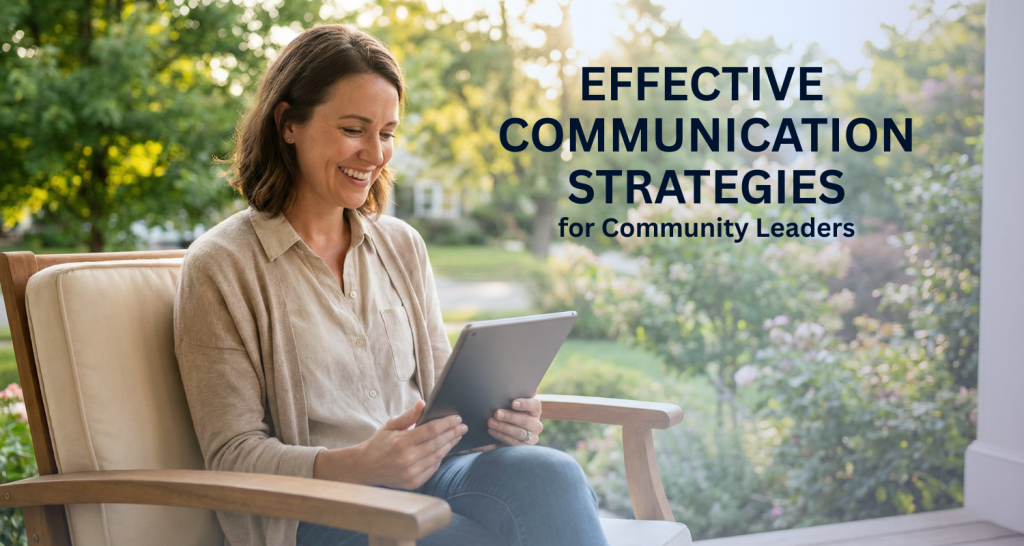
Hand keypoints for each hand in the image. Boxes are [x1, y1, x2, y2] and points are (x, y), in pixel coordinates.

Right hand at [314, 400, 467, 489]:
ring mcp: (411, 473)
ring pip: (438, 456)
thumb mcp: (390, 426)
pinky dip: (440, 458)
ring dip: (450, 445)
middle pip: (438, 443)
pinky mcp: (413, 483)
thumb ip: (409, 416)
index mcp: (402, 442)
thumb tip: (423, 403)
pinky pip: (433, 468)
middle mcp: (408, 459)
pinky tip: (445, 449)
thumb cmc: (379, 444)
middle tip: (463, 426)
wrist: (365, 468)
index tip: (457, 418)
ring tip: (457, 436)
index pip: (431, 430)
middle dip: (453, 433)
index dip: (447, 423)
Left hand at [488, 396, 542, 445]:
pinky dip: (500, 436)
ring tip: (490, 422)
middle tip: (496, 413)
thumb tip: (532, 387)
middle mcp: (536, 425)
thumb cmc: (511, 412)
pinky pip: (513, 443)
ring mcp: (531, 438)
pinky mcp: (523, 448)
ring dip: (503, 427)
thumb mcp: (514, 404)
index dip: (525, 404)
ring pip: (518, 432)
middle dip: (509, 416)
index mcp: (535, 411)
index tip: (513, 403)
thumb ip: (520, 395)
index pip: (535, 405)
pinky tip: (492, 431)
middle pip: (525, 420)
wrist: (507, 432)